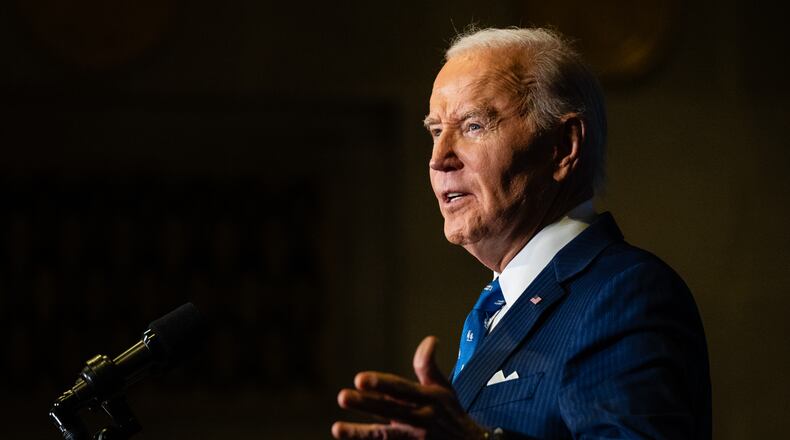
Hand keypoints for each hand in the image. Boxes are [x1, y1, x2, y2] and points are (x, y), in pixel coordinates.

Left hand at [332, 336, 487, 438]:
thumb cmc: (450, 413)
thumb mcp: (443, 388)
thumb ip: (428, 366)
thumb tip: (430, 339)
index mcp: (426, 398)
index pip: (400, 388)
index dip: (381, 384)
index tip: (359, 379)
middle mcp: (419, 418)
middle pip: (388, 410)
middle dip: (365, 404)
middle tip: (342, 396)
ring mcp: (414, 437)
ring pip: (384, 436)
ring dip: (360, 433)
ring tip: (337, 429)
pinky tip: (349, 437)